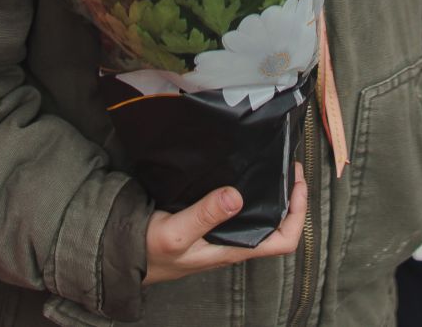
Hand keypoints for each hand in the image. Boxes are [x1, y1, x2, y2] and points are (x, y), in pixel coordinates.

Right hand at [144, 166, 306, 285]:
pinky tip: (242, 173)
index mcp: (233, 249)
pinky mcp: (209, 224)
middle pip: (277, 225)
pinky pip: (238, 209)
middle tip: (288, 165)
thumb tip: (235, 196)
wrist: (123, 257)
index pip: (282, 240)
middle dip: (288, 196)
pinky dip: (248, 191)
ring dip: (270, 193)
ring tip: (272, 165)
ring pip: (258, 216)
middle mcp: (234, 242)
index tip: (296, 183)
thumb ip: (204, 215)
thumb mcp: (175, 232)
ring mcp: (222, 234)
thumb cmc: (149, 251)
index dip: (297, 213)